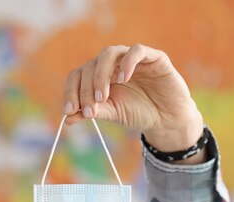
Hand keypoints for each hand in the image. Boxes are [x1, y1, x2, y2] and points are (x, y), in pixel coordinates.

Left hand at [63, 44, 204, 159]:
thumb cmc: (138, 113)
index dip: (71, 91)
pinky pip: (137, 51)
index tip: (70, 111)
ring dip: (101, 75)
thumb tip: (67, 119)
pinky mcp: (153, 57)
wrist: (167, 119)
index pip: (78, 76)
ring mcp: (132, 58)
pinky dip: (127, 63)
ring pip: (109, 53)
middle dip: (86, 89)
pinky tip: (123, 80)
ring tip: (102, 97)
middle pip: (90, 65)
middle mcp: (113, 64)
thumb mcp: (112, 114)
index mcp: (100, 76)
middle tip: (90, 110)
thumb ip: (92, 112)